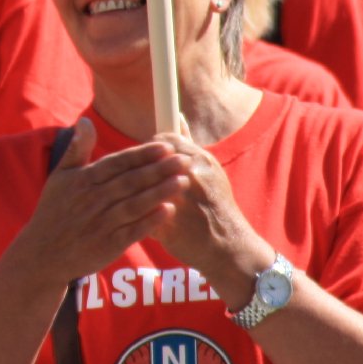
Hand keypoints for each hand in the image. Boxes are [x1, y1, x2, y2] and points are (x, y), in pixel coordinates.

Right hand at [15, 119, 188, 283]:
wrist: (44, 253)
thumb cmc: (54, 210)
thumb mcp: (60, 176)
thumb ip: (77, 148)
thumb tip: (85, 121)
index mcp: (83, 180)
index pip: (117, 163)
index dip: (142, 154)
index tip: (166, 146)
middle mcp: (93, 200)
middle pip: (131, 181)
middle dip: (159, 170)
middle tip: (184, 159)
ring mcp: (101, 223)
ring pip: (135, 204)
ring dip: (160, 192)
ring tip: (183, 181)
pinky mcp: (108, 245)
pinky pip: (133, 231)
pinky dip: (150, 221)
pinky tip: (169, 211)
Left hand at [150, 122, 271, 297]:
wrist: (229, 247)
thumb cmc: (216, 206)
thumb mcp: (209, 170)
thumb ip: (189, 143)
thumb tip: (177, 116)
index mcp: (199, 160)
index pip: (161, 142)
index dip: (149, 150)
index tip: (146, 159)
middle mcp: (190, 176)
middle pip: (149, 162)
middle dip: (139, 170)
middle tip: (138, 179)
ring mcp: (178, 200)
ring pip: (141, 187)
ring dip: (133, 191)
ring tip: (133, 196)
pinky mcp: (168, 224)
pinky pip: (141, 213)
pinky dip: (135, 214)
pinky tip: (134, 216)